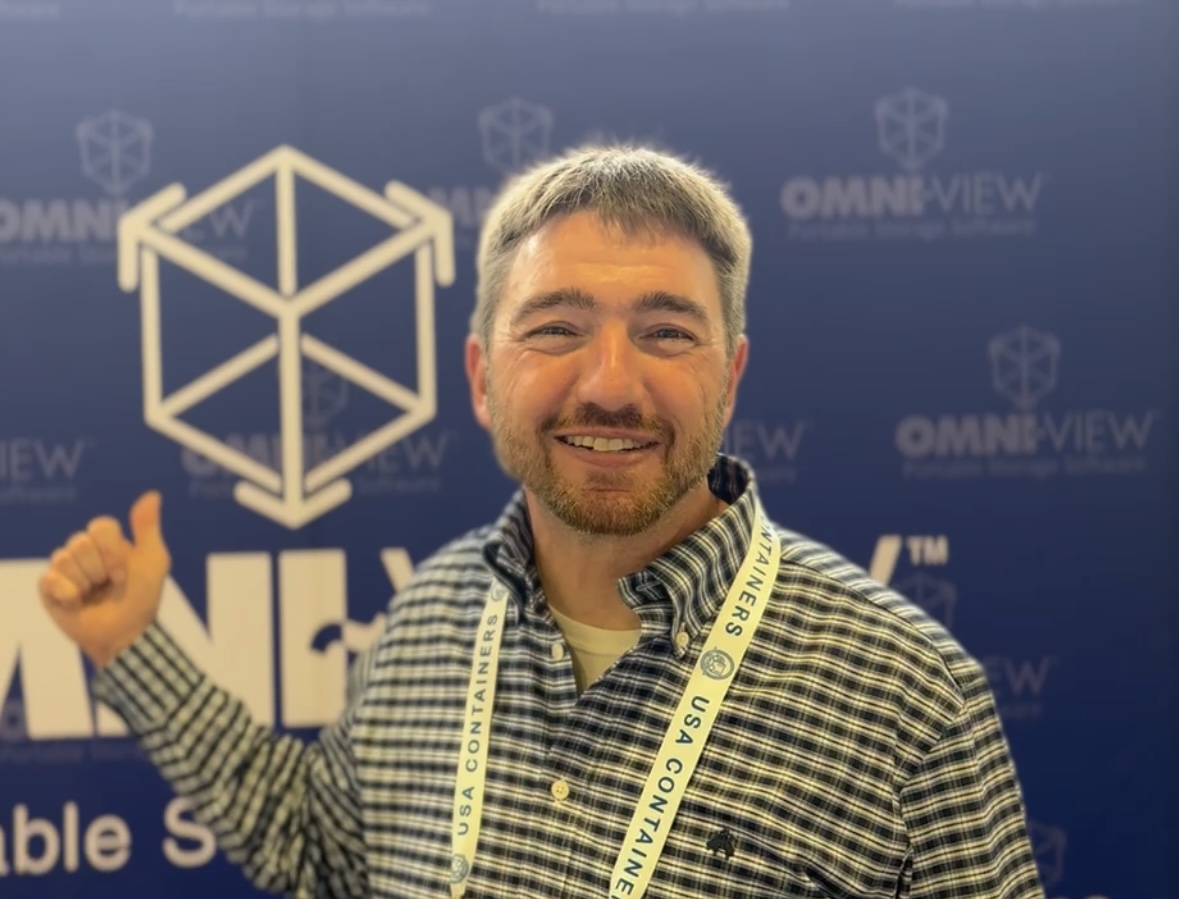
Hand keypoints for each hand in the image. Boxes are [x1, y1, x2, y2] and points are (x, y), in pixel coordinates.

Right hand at [38, 491, 171, 667]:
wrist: (125, 633)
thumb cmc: (142, 597)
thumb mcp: (153, 560)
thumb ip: (147, 527)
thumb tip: (152, 493)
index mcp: (107, 541)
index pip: (100, 526)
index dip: (112, 551)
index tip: (124, 572)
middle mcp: (83, 551)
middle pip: (80, 542)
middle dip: (100, 569)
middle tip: (109, 585)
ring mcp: (65, 569)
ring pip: (63, 558)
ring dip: (85, 583)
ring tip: (94, 594)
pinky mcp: (49, 588)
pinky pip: (49, 578)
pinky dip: (68, 594)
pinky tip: (77, 603)